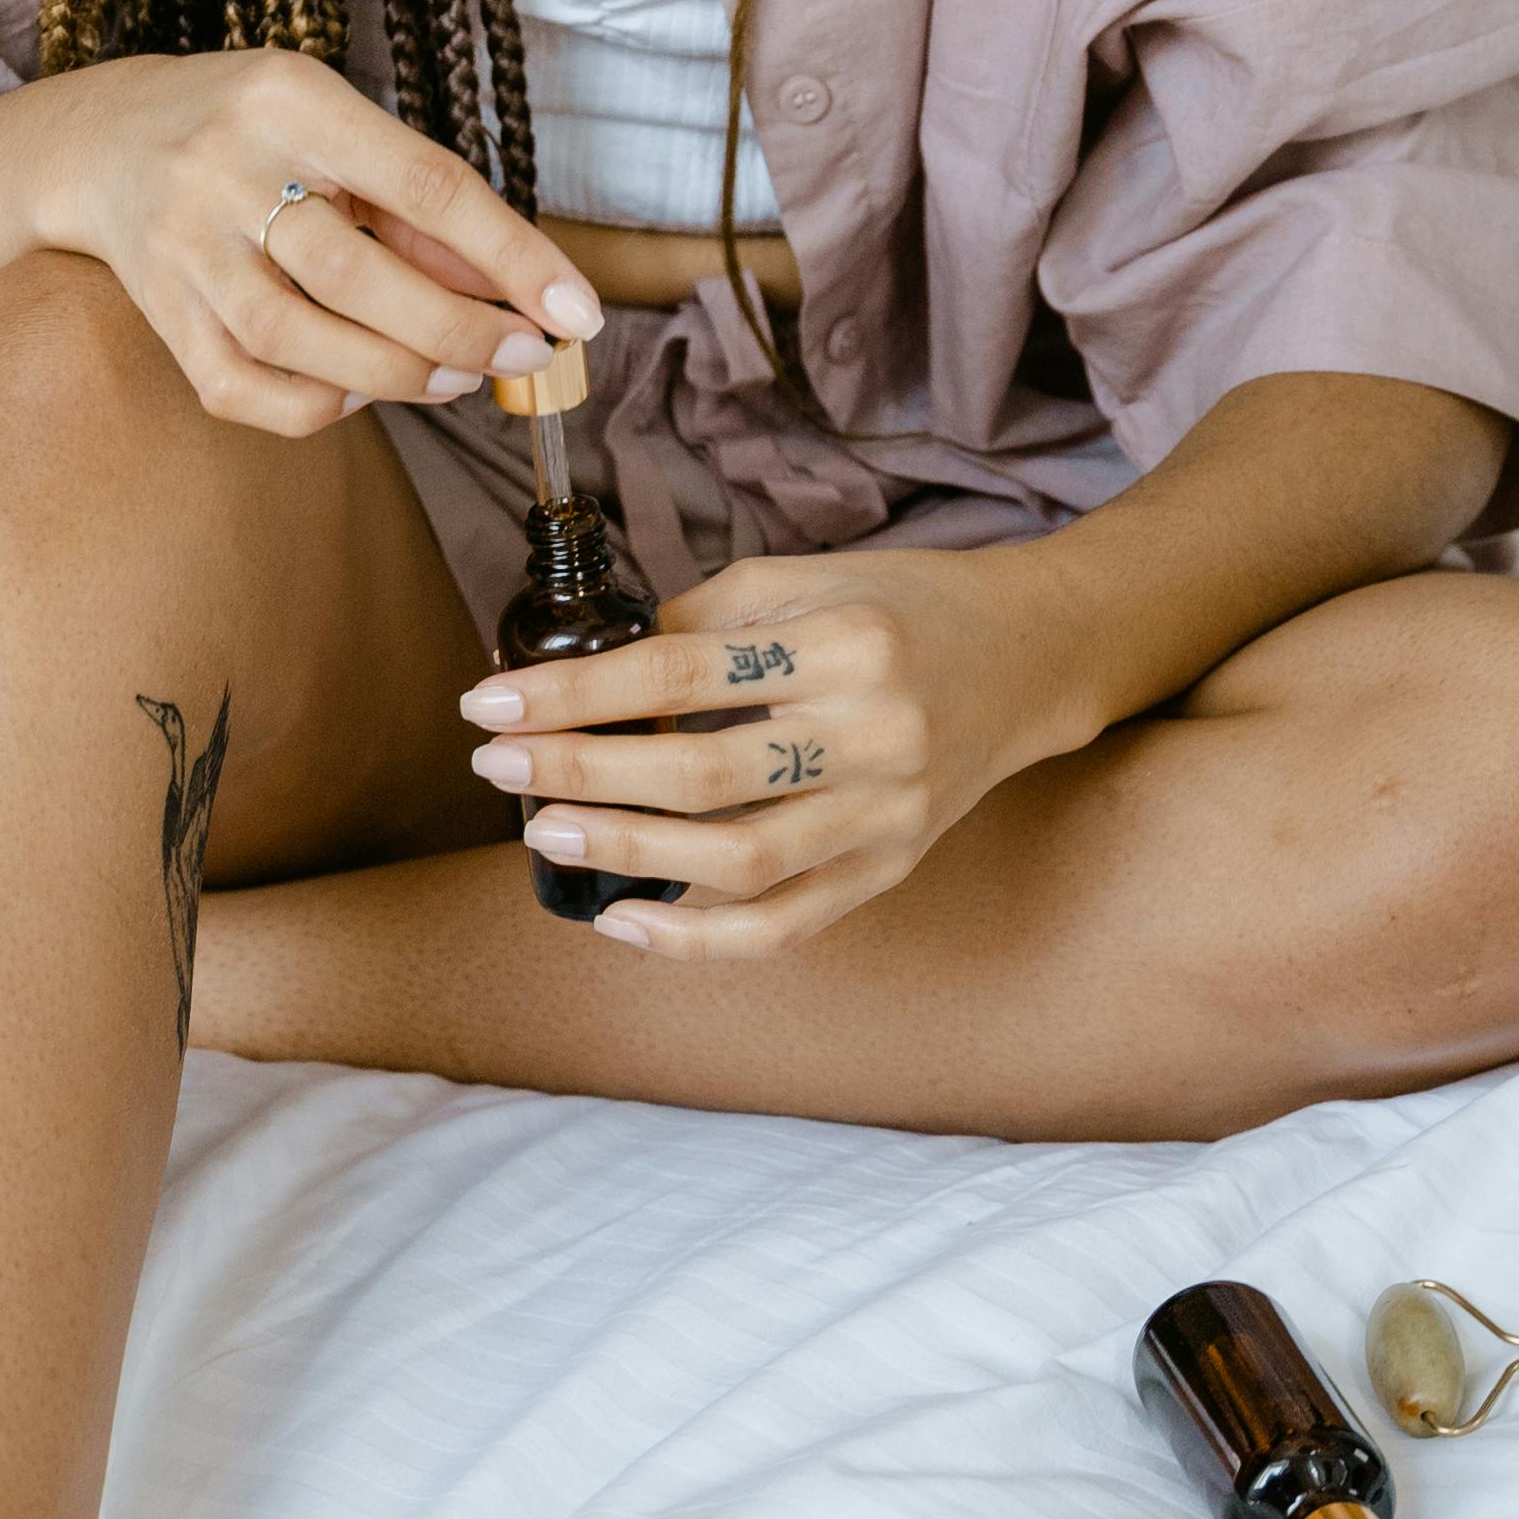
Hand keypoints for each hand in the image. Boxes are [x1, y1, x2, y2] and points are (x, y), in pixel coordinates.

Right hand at [44, 46, 600, 438]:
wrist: (100, 143)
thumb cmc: (251, 131)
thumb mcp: (338, 127)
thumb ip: (421, 207)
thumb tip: (519, 291)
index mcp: (291, 99)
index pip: (423, 182)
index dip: (510, 253)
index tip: (576, 310)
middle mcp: (225, 168)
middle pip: (357, 272)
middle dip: (460, 328)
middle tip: (525, 353)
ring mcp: (182, 247)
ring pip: (297, 340)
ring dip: (400, 374)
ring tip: (459, 375)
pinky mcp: (161, 313)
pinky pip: (244, 388)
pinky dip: (319, 406)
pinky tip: (363, 389)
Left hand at [456, 547, 1049, 951]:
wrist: (1029, 658)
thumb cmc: (900, 606)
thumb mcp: (801, 580)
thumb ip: (697, 623)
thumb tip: (578, 673)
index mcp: (846, 644)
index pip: (680, 672)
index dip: (573, 693)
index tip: (489, 702)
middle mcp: (875, 735)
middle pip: (701, 774)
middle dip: (580, 774)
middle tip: (497, 767)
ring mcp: (888, 815)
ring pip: (739, 862)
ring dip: (627, 855)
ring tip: (544, 835)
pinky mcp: (892, 869)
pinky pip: (785, 926)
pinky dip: (698, 938)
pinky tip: (624, 920)